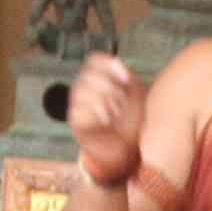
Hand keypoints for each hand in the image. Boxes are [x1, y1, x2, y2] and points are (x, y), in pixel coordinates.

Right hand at [64, 53, 145, 187]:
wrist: (124, 151)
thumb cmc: (130, 122)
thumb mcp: (136, 95)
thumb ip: (128, 76)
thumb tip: (120, 64)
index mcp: (99, 78)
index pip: (95, 59)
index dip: (110, 65)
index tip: (127, 78)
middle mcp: (85, 88)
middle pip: (89, 74)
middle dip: (110, 86)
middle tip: (122, 101)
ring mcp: (77, 104)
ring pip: (82, 90)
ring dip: (104, 100)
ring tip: (116, 112)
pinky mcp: (75, 121)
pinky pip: (78, 109)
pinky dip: (97, 113)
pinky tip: (107, 121)